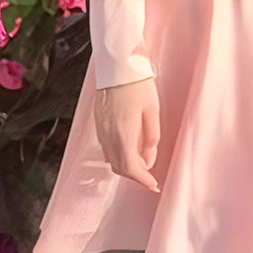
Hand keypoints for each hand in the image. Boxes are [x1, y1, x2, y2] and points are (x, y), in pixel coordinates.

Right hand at [94, 74, 161, 191]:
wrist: (116, 66)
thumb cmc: (137, 84)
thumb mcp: (152, 110)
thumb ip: (152, 137)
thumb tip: (149, 158)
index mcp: (123, 134)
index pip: (132, 168)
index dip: (143, 180)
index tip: (154, 186)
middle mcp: (109, 136)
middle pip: (120, 167)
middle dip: (136, 175)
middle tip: (150, 175)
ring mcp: (101, 131)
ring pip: (112, 159)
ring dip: (126, 165)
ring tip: (142, 161)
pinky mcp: (98, 124)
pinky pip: (107, 148)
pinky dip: (119, 154)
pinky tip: (130, 147)